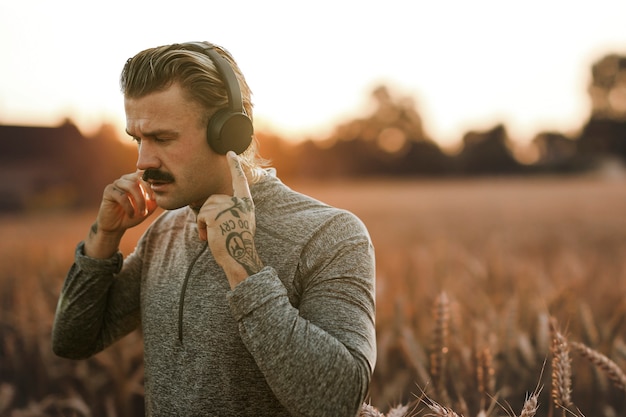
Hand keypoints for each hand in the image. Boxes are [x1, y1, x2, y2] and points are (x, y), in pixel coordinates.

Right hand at [85, 171, 157, 257]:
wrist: (117, 226)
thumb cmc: (134, 214)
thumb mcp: (149, 206)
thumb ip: (156, 197)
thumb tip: (164, 189)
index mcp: (136, 179)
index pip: (146, 173)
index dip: (154, 182)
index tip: (157, 197)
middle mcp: (126, 179)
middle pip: (140, 177)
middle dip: (149, 189)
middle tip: (153, 201)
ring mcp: (117, 183)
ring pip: (132, 186)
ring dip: (140, 201)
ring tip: (143, 213)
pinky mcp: (109, 191)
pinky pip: (122, 196)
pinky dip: (130, 207)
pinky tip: (132, 215)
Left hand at [197, 152, 262, 287]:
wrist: (238, 256)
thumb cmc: (238, 242)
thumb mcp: (240, 221)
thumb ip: (233, 209)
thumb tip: (216, 206)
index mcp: (246, 202)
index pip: (240, 180)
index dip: (234, 166)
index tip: (230, 152)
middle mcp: (238, 201)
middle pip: (212, 200)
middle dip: (209, 216)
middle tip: (218, 231)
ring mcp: (226, 206)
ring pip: (205, 208)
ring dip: (205, 223)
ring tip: (215, 234)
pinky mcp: (214, 214)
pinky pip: (200, 217)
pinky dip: (201, 228)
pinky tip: (210, 236)